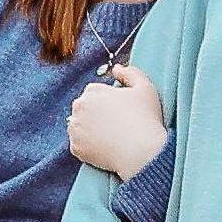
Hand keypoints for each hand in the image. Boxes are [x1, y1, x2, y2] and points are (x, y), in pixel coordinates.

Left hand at [65, 63, 168, 180]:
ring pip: (81, 126)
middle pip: (86, 108)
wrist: (142, 153)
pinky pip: (80, 145)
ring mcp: (75, 129)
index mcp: (92, 91)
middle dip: (98, 114)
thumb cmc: (146, 119)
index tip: (122, 111)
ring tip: (112, 136)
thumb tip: (117, 69)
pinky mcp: (76, 148)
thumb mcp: (145, 87)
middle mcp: (78, 108)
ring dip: (90, 129)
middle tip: (118, 124)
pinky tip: (106, 147)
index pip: (96, 92)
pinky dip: (89, 147)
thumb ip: (130, 73)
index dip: (110, 101)